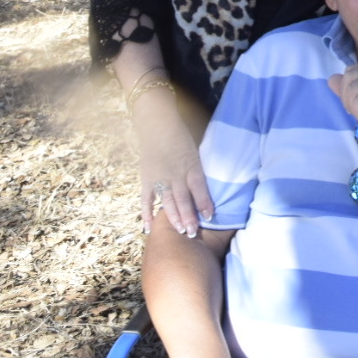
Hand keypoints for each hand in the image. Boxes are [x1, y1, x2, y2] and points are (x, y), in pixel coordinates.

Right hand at [133, 93, 213, 236]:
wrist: (157, 124)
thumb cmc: (181, 136)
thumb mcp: (196, 150)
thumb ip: (200, 169)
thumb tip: (212, 185)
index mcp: (190, 164)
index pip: (198, 186)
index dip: (204, 202)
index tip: (210, 216)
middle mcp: (175, 173)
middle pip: (182, 198)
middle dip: (188, 216)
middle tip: (192, 233)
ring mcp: (159, 177)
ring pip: (166, 201)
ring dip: (173, 217)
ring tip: (180, 231)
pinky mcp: (146, 178)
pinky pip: (146, 199)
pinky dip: (147, 214)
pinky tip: (149, 228)